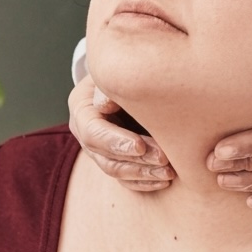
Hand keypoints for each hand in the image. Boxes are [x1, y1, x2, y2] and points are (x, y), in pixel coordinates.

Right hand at [67, 76, 174, 190]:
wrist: (131, 77)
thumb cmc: (128, 70)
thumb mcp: (117, 73)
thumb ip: (111, 86)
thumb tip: (104, 103)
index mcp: (82, 109)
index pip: (92, 132)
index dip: (115, 142)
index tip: (140, 147)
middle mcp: (87, 132)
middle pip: (105, 155)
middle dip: (135, 160)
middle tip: (164, 159)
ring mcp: (99, 149)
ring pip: (116, 170)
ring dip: (143, 173)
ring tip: (169, 172)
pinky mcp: (115, 158)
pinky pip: (126, 178)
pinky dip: (145, 181)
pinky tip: (164, 180)